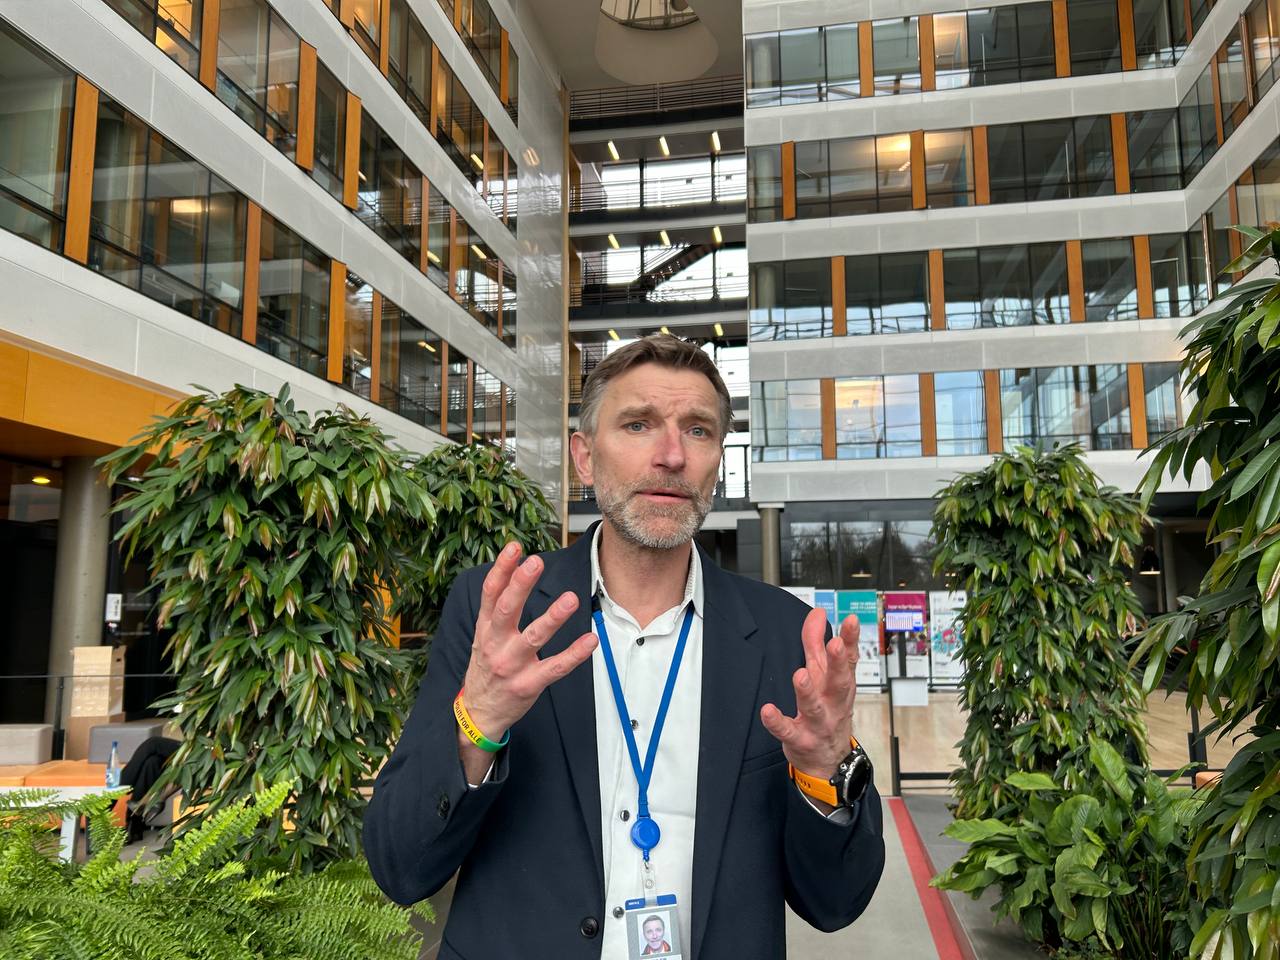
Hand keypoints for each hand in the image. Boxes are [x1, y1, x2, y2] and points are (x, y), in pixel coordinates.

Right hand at [457, 542, 596, 779]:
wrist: (478, 714)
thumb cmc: (487, 668)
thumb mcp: (484, 637)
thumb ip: (496, 608)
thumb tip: (513, 571)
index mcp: (485, 630)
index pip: (490, 594)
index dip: (501, 569)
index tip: (515, 547)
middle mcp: (496, 645)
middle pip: (507, 610)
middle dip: (521, 585)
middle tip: (535, 563)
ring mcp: (512, 666)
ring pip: (534, 638)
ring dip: (553, 618)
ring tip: (571, 598)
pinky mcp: (529, 684)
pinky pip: (555, 667)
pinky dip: (574, 654)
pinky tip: (590, 640)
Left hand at [760, 609, 860, 781]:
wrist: (829, 760)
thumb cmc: (827, 710)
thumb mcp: (823, 675)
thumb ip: (817, 643)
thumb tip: (817, 613)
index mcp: (840, 685)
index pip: (848, 660)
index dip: (851, 640)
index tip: (851, 620)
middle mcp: (832, 703)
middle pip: (838, 682)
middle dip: (837, 663)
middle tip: (835, 644)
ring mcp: (818, 723)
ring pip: (814, 707)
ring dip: (807, 691)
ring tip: (800, 676)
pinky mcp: (800, 740)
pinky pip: (788, 731)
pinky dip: (778, 722)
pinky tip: (768, 711)